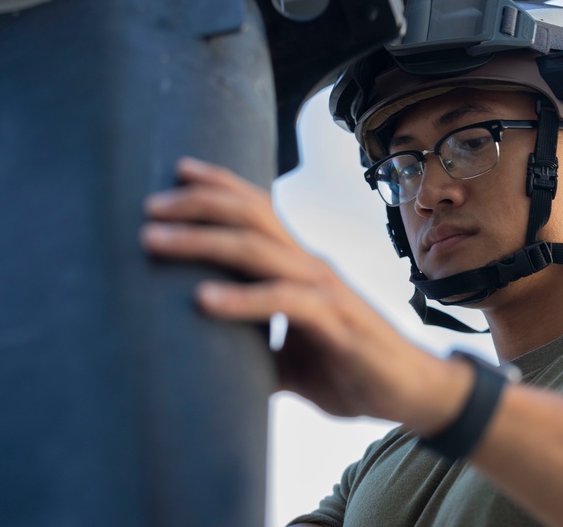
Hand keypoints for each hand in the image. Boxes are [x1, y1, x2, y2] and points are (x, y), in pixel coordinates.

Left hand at [141, 157, 471, 429]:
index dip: (220, 186)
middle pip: (251, 216)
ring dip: (203, 241)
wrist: (413, 392)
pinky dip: (242, 299)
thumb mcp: (291, 358)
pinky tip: (203, 301)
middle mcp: (311, 266)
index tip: (177, 170)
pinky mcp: (336, 322)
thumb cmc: (352, 369)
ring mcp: (325, 289)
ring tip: (156, 241)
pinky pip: (284, 301)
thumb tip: (206, 366)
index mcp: (300, 267)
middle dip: (197, 204)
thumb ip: (254, 350)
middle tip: (148, 206)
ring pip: (259, 249)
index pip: (259, 211)